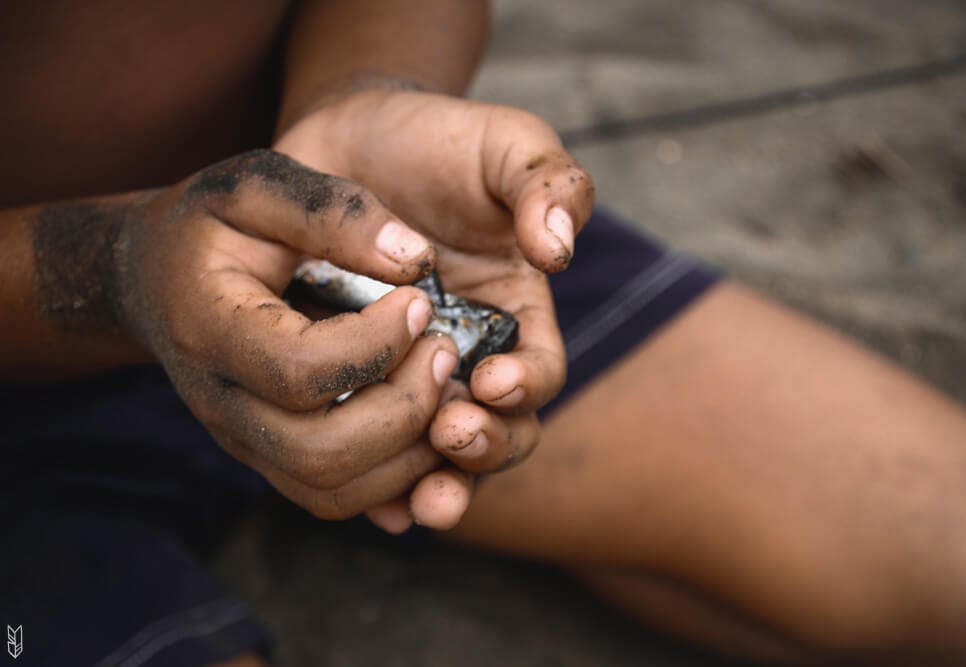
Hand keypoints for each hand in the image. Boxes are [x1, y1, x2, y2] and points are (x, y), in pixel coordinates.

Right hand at [113, 149, 460, 520]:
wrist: (156, 279)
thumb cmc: (212, 226)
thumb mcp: (258, 186)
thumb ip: (333, 210)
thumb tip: (416, 260)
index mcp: (210, 329)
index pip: (301, 370)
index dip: (378, 343)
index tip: (417, 299)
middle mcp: (223, 404)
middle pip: (323, 453)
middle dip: (405, 407)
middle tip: (443, 350)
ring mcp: (245, 441)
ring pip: (335, 491)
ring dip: (411, 451)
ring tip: (442, 385)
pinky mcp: (271, 458)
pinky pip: (338, 498)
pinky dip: (397, 475)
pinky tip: (426, 419)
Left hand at [276, 91, 595, 529]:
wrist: (351, 139)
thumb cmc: (438, 141)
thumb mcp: (503, 143)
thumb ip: (548, 184)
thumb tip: (558, 251)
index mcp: (514, 313)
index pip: (537, 374)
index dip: (525, 388)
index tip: (492, 380)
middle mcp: (469, 357)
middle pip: (497, 433)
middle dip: (483, 449)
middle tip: (451, 434)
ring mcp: (409, 377)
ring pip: (435, 459)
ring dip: (435, 485)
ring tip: (418, 497)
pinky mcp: (354, 386)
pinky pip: (370, 451)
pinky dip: (377, 485)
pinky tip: (372, 504)